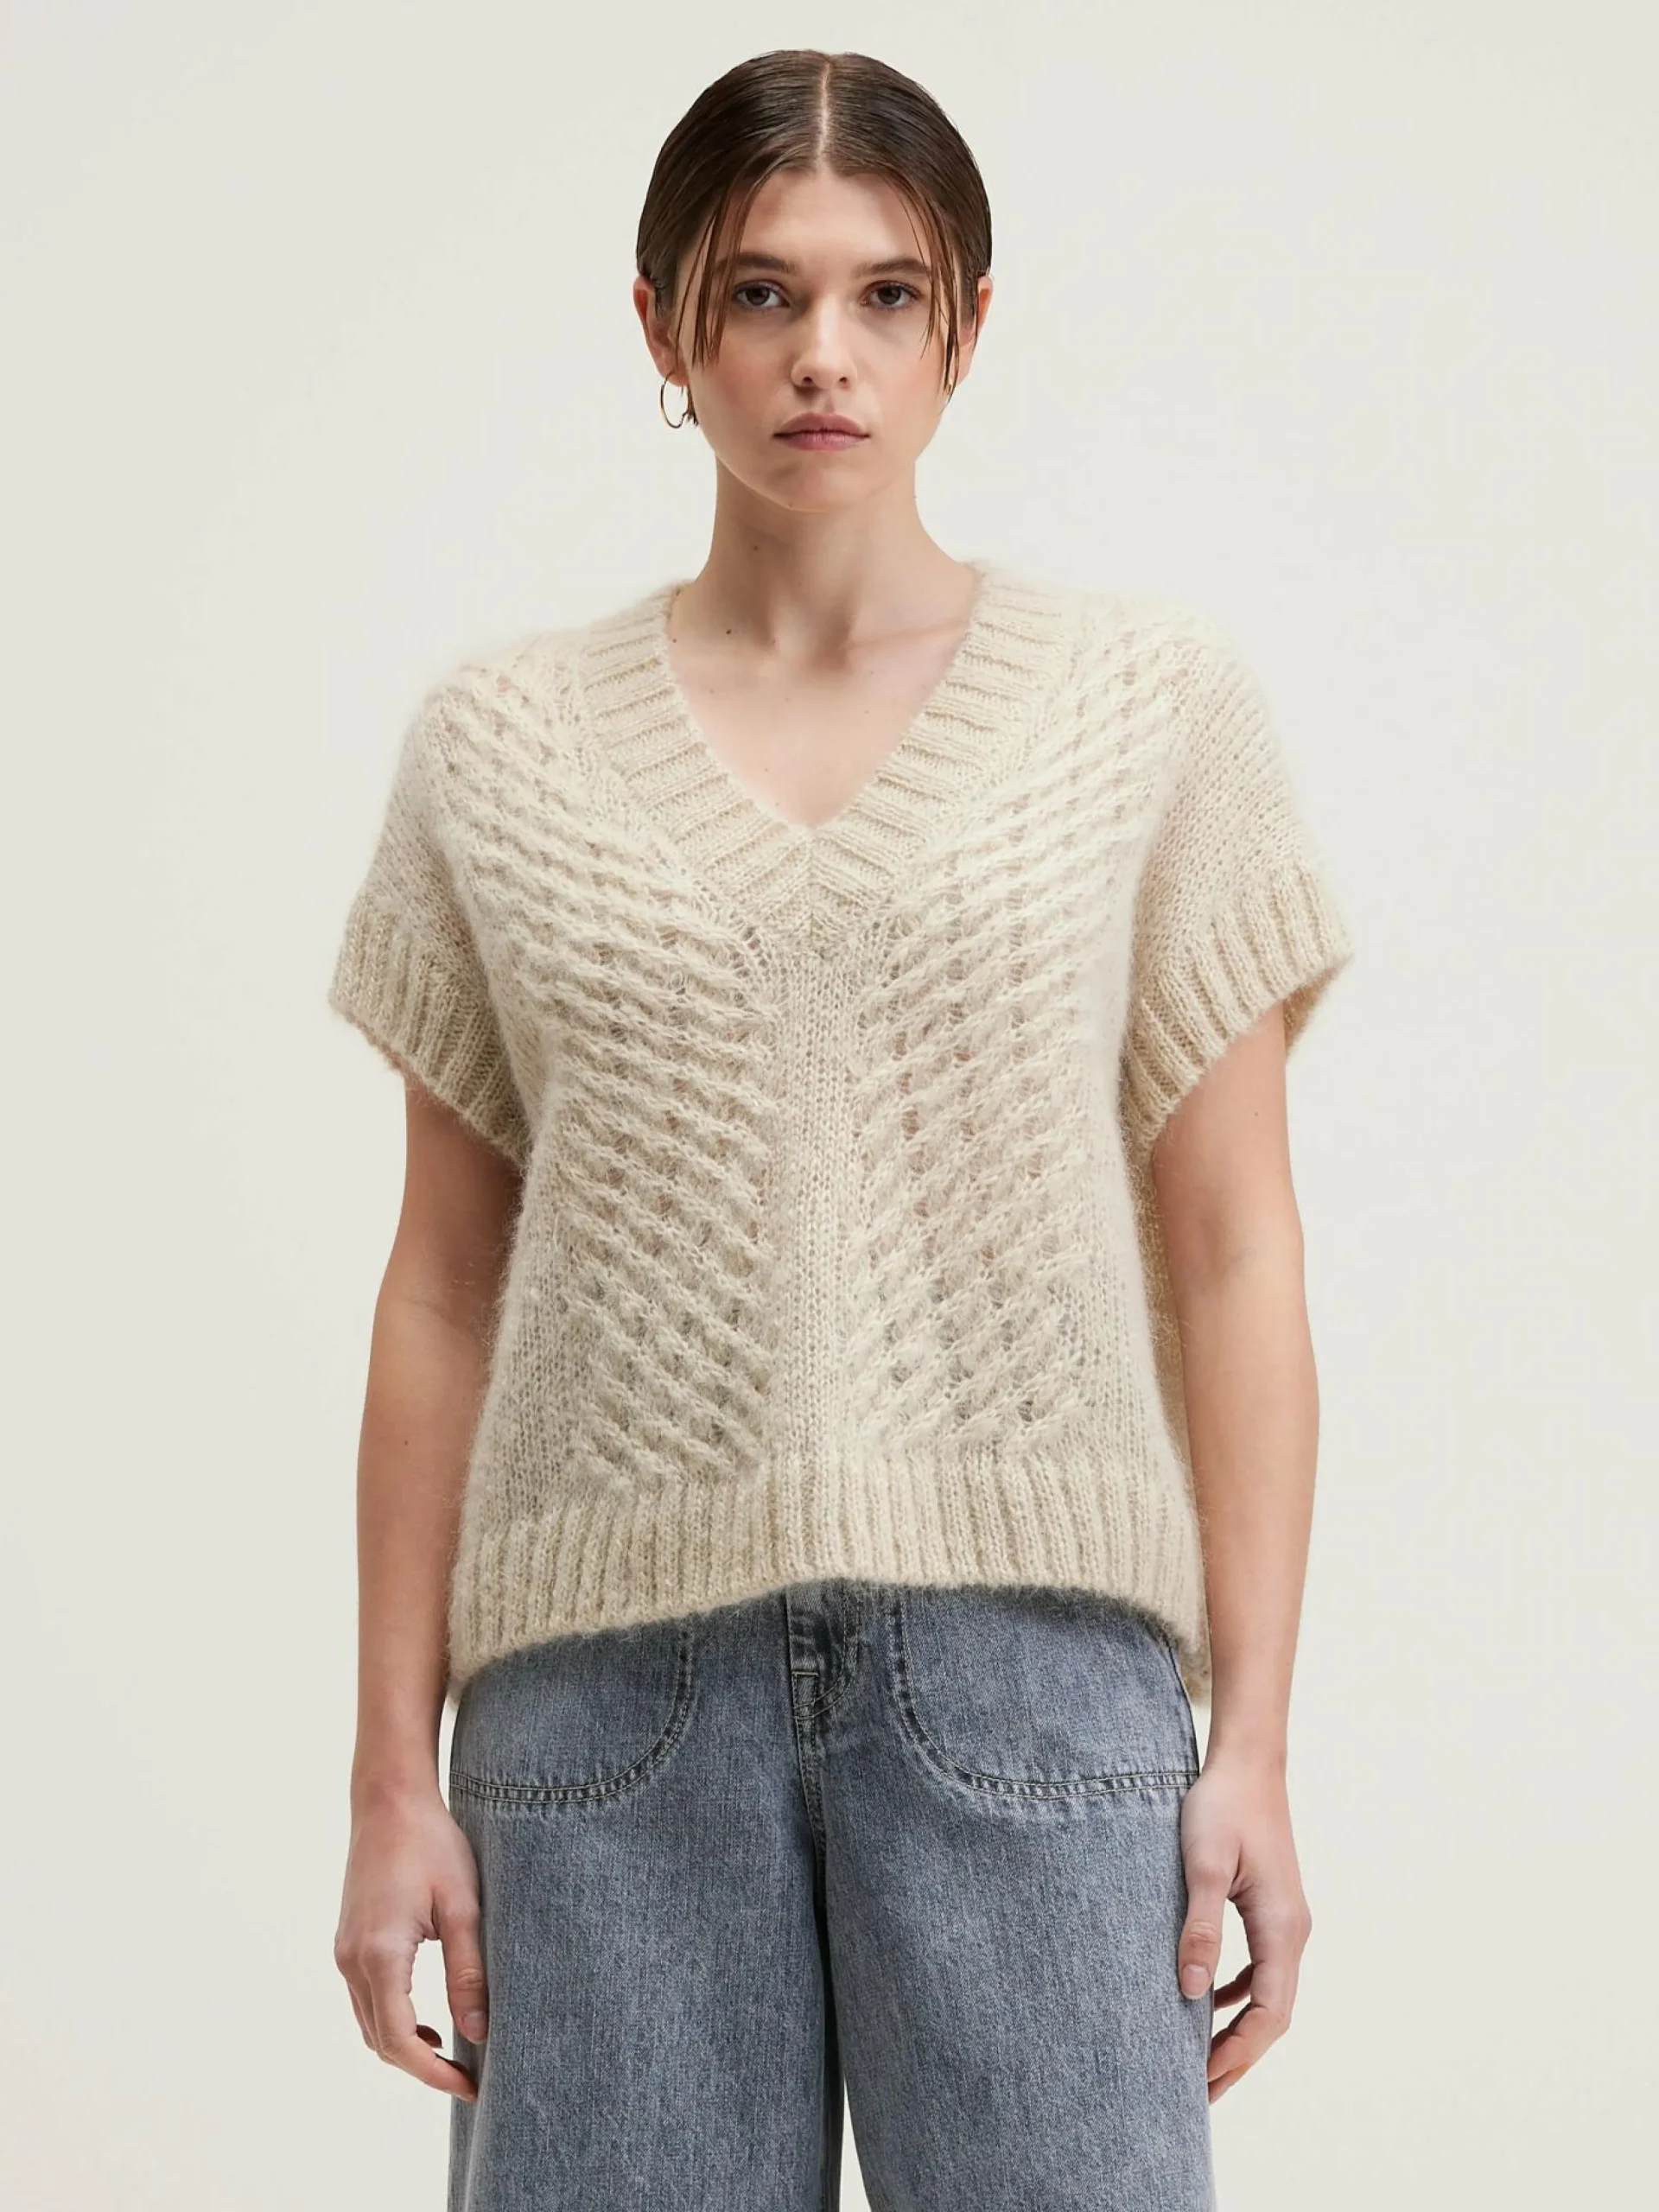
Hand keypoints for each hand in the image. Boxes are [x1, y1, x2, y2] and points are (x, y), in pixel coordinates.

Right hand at [334, 1787, 488, 2099]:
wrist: (390, 1801)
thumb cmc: (432, 1845)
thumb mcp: (463, 1908)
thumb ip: (469, 1973)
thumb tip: (479, 2032)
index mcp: (380, 1955)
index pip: (400, 2041)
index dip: (434, 2074)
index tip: (470, 2087)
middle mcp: (352, 1960)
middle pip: (381, 2042)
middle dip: (421, 2069)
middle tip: (467, 2077)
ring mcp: (345, 1952)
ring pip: (370, 2025)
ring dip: (406, 2048)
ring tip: (453, 2055)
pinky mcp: (349, 1942)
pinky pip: (366, 2000)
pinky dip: (394, 2022)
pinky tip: (429, 2022)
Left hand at [1174, 1750, 1312, 2101]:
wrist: (1248, 1762)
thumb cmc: (1222, 1806)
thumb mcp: (1202, 1864)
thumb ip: (1200, 1927)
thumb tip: (1191, 1992)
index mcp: (1282, 1926)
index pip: (1269, 2012)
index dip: (1239, 2052)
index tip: (1203, 2081)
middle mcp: (1293, 1931)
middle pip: (1273, 2015)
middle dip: (1239, 2056)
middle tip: (1198, 2094)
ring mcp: (1285, 1922)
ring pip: (1267, 1995)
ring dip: (1238, 2031)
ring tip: (1201, 2063)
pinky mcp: (1271, 1910)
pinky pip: (1260, 1970)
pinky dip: (1237, 1997)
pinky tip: (1207, 2001)